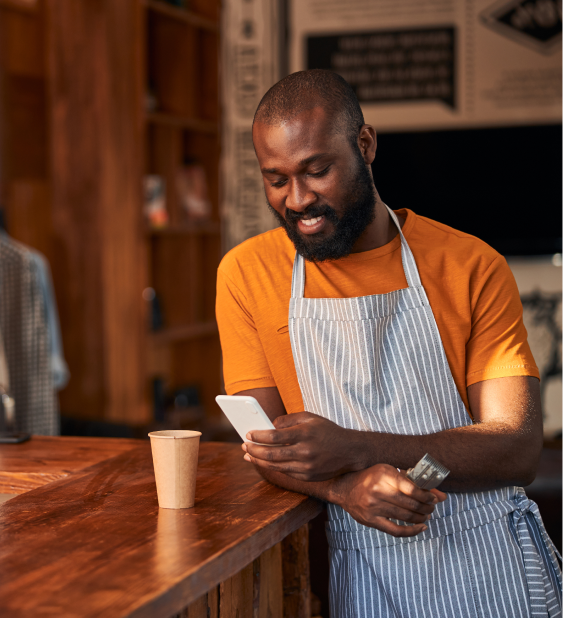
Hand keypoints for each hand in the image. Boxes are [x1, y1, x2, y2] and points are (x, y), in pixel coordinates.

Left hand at [243, 412, 360, 480]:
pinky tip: (264, 462)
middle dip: (254, 450)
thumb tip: (269, 425)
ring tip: (249, 456)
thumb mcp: (310, 417)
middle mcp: (305, 451)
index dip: (259, 435)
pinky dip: (272, 467)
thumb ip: (288, 420)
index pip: (275, 436)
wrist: (350, 451)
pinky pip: (285, 472)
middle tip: (244, 446)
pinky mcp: (308, 476)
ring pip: (276, 466)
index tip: (248, 434)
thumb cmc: (327, 431)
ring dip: (259, 461)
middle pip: (272, 453)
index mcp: (305, 433)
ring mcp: (306, 466)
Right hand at [330, 464, 446, 536]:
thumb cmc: (369, 477)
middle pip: (411, 504)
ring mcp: (374, 507)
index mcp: (383, 475)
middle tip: (432, 507)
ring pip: (405, 517)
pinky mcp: (371, 521)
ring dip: (421, 518)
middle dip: (426, 508)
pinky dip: (412, 531)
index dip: (427, 496)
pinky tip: (421, 527)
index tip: (434, 498)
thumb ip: (412, 481)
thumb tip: (439, 494)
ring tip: (426, 515)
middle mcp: (378, 491)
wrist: (344, 487)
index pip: (412, 488)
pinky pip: (396, 530)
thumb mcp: (388, 471)